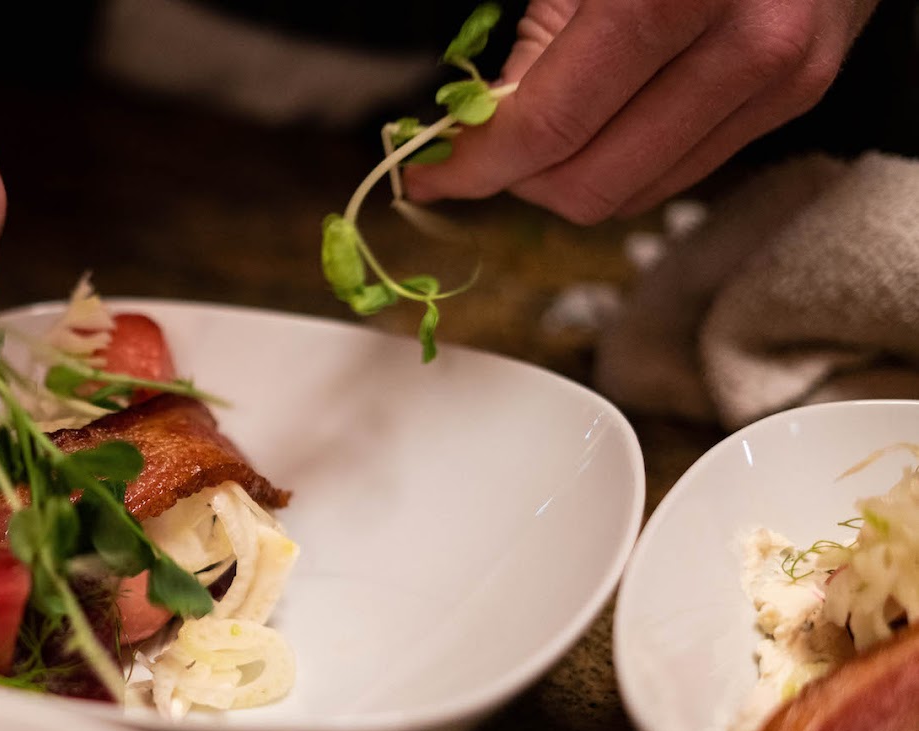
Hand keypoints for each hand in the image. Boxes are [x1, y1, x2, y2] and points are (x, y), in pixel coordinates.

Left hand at [404, 0, 879, 222]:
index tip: (427, 170)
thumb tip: (479, 129)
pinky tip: (601, 121)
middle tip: (481, 151)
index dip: (474, 164)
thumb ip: (536, 42)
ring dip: (567, 180)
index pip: (550, 127)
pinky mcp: (798, 96)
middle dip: (517, 180)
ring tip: (539, 132)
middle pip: (590, 182)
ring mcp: (781, 77)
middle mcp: (743, 43)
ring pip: (635, 194)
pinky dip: (623, 162)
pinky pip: (682, 173)